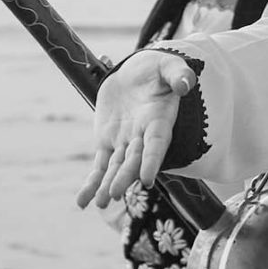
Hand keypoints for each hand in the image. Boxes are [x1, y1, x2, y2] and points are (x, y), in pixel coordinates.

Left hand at [76, 50, 195, 208]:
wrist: (135, 73)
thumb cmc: (156, 69)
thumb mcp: (167, 65)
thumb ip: (177, 74)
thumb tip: (185, 84)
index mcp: (158, 120)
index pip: (156, 144)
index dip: (151, 160)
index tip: (146, 179)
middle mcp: (142, 136)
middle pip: (133, 160)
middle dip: (124, 177)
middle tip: (113, 193)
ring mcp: (124, 142)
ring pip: (116, 167)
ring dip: (108, 185)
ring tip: (101, 203)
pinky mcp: (107, 143)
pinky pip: (99, 166)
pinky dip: (92, 183)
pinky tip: (82, 202)